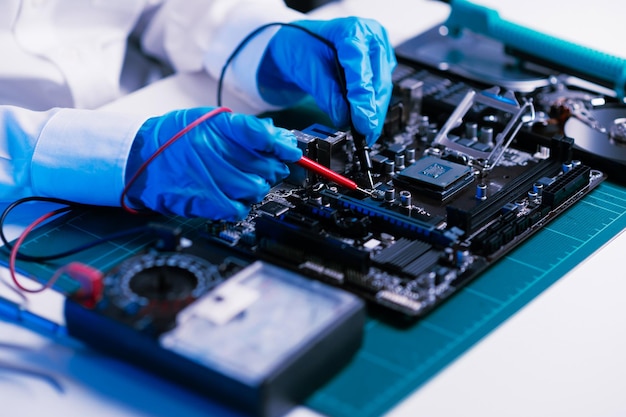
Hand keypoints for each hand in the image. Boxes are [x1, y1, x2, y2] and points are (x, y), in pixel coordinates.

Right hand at [124, 107, 301, 219]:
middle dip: (271, 169)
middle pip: (264, 165)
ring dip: (257, 188)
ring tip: (247, 183)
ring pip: (254, 189)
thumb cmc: (174, 139)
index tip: (291, 152)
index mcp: (215, 125)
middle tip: (266, 169)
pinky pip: (237, 209)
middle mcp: (211, 149)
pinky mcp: (200, 200)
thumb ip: (243, 129)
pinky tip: (234, 198)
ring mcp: (206, 176)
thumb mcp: (208, 121)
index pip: (260, 133)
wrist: (138, 158)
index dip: (281, 145)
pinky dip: (241, 206)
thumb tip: (279, 138)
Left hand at [258, 17, 396, 145]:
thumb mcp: (308, 69)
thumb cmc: (301, 47)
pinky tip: (366, 123)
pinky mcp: (379, 67)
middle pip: (378, 80)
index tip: (361, 122)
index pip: (360, 68)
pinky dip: (371, 108)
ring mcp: (378, 52)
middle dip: (372, 111)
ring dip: (374, 113)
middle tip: (366, 134)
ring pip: (382, 88)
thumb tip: (344, 118)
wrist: (300, 44)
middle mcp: (372, 38)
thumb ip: (327, 94)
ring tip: (367, 134)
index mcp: (353, 30)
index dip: (362, 98)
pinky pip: (378, 90)